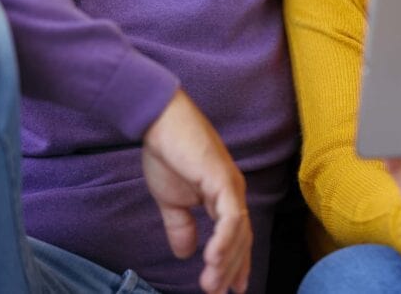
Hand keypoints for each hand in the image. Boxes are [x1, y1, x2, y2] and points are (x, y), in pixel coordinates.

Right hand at [142, 90, 251, 293]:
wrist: (159, 124)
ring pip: (238, 231)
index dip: (235, 263)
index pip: (236, 235)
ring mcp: (230, 185)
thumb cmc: (166, 154)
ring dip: (226, 260)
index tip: (231, 289)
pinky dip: (225, 239)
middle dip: (231, 269)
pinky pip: (230, 215)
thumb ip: (181, 227)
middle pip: (241, 238)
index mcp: (224, 196)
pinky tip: (213, 259)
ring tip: (212, 284)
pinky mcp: (222, 180)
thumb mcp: (171, 201)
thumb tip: (184, 254)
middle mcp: (233, 192)